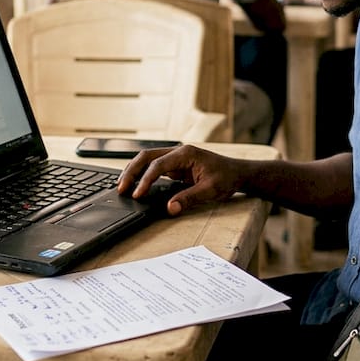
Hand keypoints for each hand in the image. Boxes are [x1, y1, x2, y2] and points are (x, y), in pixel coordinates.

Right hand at [117, 144, 245, 215]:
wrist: (238, 173)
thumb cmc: (227, 178)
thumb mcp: (210, 191)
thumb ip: (189, 199)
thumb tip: (170, 208)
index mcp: (186, 154)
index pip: (158, 165)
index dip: (145, 180)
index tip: (137, 194)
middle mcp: (178, 152)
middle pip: (146, 156)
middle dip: (131, 171)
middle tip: (121, 188)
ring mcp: (176, 158)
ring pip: (147, 159)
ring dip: (134, 171)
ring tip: (122, 186)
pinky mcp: (175, 165)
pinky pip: (154, 167)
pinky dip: (142, 174)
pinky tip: (134, 184)